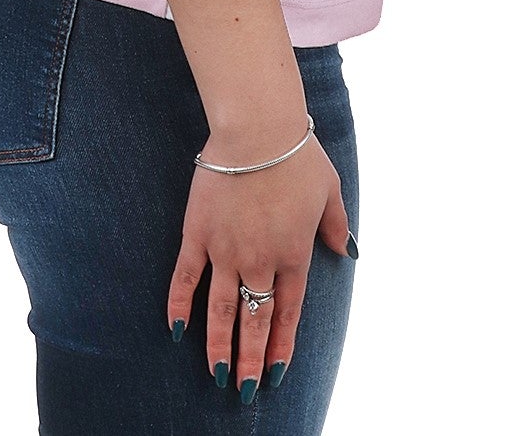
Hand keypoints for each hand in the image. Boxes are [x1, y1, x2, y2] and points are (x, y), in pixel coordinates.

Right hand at [166, 118, 354, 400]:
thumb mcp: (330, 188)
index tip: (276, 372)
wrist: (257, 130)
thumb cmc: (297, 154)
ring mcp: (225, 250)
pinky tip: (177, 330)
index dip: (281, 344)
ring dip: (219, 346)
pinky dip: (180, 304)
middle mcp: (260, 260)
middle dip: (250, 359)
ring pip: (222, 309)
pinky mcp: (198, 233)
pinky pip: (185, 276)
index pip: (288, 312)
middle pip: (255, 320)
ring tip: (217, 375)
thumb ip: (335, 224)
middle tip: (243, 390)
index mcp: (294, 253)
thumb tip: (344, 250)